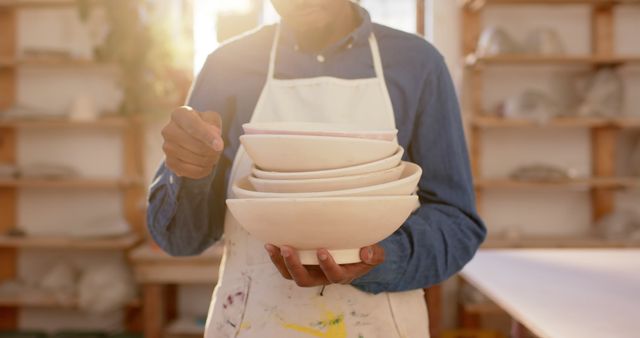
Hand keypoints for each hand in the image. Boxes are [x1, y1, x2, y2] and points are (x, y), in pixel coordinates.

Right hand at [161, 106, 223, 178]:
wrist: (191, 136)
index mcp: (179, 114)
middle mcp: (169, 130)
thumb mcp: (211, 118)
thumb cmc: (203, 124)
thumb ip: (214, 126)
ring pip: (194, 159)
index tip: (219, 146)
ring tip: (213, 156)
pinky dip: (202, 170)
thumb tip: (214, 142)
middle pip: (195, 145)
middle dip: (212, 151)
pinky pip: (189, 171)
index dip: (207, 137)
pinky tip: (207, 166)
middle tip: (219, 150)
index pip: (193, 125)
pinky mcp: (169, 162)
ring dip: (209, 161)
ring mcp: (167, 147)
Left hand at [265, 244, 384, 286]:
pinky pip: (286, 266)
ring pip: (292, 275)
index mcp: (342, 275)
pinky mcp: (301, 263)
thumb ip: (374, 255)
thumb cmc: (364, 252)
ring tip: (273, 247)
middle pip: (305, 280)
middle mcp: (323, 276)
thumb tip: (366, 253)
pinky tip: (271, 244)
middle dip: (295, 266)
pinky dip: (277, 257)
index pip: (334, 276)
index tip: (322, 251)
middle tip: (287, 249)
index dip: (327, 266)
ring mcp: (310, 271)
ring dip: (281, 262)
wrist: (355, 252)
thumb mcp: (375, 254)